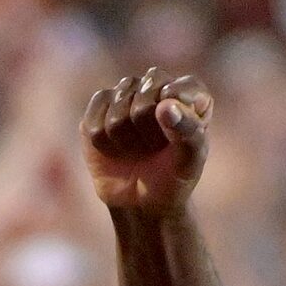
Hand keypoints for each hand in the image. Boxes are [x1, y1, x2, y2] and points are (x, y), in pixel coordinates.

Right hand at [81, 67, 211, 214]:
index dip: (175, 116)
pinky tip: (115, 149)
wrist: (142, 200)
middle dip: (148, 129)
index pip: (180, 88)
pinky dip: (104, 144)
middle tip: (154, 147)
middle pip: (145, 93)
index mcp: (188, 91)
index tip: (176, 141)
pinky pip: (94, 121)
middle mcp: (156, 84)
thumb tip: (165, 105)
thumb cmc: (173, 176)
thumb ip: (188, 131)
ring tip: (135, 149)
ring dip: (125, 138)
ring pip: (117, 106)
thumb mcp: (191, 161)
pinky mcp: (98, 107)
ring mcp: (125, 93)